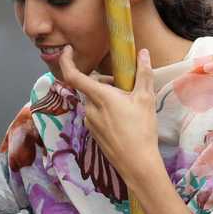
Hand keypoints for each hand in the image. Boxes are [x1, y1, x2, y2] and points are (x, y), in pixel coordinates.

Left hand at [54, 46, 164, 193]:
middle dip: (106, 82)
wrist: (137, 164)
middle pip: (91, 87)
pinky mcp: (93, 134)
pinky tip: (124, 120)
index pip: (73, 75)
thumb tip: (143, 52)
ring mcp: (90, 123)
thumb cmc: (141, 130)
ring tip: (129, 106)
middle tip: (127, 87)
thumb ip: (143, 73)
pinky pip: (96, 114)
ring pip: (94, 101)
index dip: (66, 60)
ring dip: (107, 97)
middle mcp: (89, 109)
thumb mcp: (146, 99)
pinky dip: (106, 110)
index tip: (68, 50)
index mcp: (99, 97)